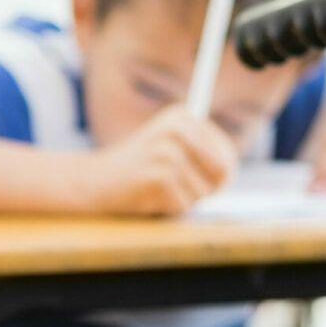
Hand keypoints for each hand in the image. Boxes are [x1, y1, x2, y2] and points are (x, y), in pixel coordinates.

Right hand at [84, 105, 237, 215]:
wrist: (94, 182)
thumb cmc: (140, 169)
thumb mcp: (173, 149)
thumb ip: (206, 156)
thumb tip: (230, 172)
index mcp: (185, 117)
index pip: (228, 157)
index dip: (217, 178)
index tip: (193, 178)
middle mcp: (178, 129)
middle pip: (221, 176)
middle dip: (202, 190)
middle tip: (171, 184)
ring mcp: (167, 152)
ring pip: (202, 194)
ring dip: (182, 200)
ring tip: (156, 188)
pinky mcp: (158, 177)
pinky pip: (183, 205)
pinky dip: (169, 209)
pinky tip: (148, 196)